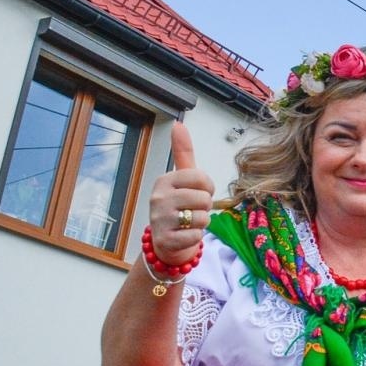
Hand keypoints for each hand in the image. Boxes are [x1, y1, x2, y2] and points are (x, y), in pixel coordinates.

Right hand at [147, 122, 214, 265]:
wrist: (166, 242)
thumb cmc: (179, 206)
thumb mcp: (182, 178)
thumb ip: (182, 152)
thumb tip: (177, 124)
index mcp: (164, 180)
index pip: (202, 179)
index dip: (207, 188)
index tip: (197, 193)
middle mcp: (158, 198)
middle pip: (204, 199)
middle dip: (205, 207)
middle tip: (192, 211)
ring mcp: (159, 220)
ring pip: (202, 218)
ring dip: (202, 223)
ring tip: (188, 223)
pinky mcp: (165, 240)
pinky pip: (196, 236)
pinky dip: (195, 238)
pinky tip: (184, 236)